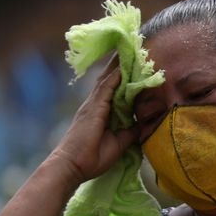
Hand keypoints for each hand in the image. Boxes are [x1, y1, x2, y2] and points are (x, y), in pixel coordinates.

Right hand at [50, 58, 140, 182]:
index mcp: (102, 112)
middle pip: (111, 79)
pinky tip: (123, 66)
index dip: (125, 77)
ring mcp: (93, 104)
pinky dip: (115, 76)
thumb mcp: (119, 144)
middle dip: (121, 64)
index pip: (115, 89)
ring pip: (108, 79)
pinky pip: (105, 88)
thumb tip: (143, 124)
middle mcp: (96, 104)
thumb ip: (130, 132)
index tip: (137, 65)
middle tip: (133, 49)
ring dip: (119, 65)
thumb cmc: (92, 158)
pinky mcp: (93, 108)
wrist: (73, 166)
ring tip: (130, 50)